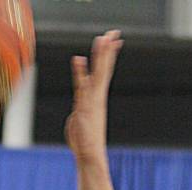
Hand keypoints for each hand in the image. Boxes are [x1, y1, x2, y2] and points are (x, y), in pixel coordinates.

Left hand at [65, 31, 123, 163]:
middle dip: (108, 50)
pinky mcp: (83, 108)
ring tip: (102, 39)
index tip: (114, 40)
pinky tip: (78, 59)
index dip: (109, 56)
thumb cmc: (84, 141)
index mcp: (97, 98)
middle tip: (113, 32)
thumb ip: (79, 111)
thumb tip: (77, 111)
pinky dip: (80, 72)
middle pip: (104, 69)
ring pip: (97, 74)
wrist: (89, 155)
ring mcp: (91, 102)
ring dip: (99, 56)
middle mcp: (96, 97)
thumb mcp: (80, 120)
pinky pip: (81, 86)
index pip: (104, 72)